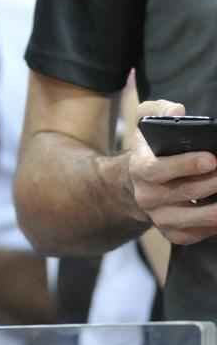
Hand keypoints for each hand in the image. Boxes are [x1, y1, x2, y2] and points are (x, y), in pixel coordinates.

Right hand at [129, 100, 216, 244]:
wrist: (134, 184)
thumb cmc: (150, 150)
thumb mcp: (146, 122)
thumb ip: (159, 110)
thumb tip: (177, 111)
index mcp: (139, 168)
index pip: (159, 170)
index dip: (186, 165)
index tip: (212, 159)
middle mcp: (146, 196)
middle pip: (188, 191)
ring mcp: (159, 217)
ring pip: (199, 217)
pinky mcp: (172, 233)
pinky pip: (200, 234)